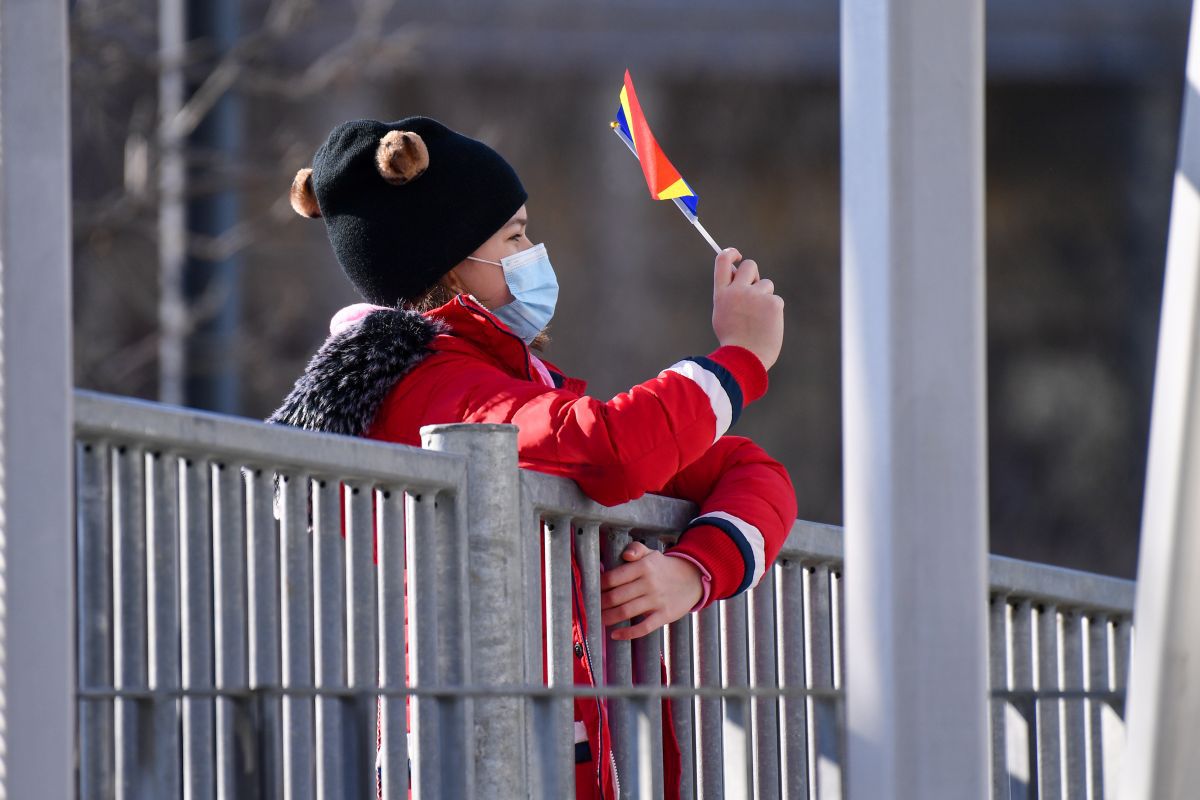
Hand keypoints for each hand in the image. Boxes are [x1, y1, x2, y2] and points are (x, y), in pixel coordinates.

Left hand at [600, 542, 703, 639]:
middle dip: (600, 603)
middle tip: (592, 607)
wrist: (693, 578)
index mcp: (644, 567)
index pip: (614, 577)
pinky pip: (643, 627)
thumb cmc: (664, 567)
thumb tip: (625, 554)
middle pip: (617, 596)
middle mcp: (649, 583)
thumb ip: (635, 549)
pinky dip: (627, 633)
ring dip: (608, 618)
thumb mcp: (651, 553)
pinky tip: (615, 634)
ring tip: (599, 619)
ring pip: (626, 612)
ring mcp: (657, 600)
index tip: (591, 590)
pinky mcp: (665, 615)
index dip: (599, 586)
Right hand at [711, 247, 784, 369]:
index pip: (723, 260)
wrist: (746, 358)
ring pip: (766, 284)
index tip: (738, 256)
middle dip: (754, 274)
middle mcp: (738, 290)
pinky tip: (766, 325)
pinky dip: (773, 311)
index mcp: (722, 293)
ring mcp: (756, 296)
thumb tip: (737, 275)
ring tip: (758, 319)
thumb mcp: (722, 314)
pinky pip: (776, 300)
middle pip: (750, 265)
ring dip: (764, 297)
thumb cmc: (733, 340)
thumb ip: (728, 294)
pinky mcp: (773, 303)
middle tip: (754, 289)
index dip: (731, 253)